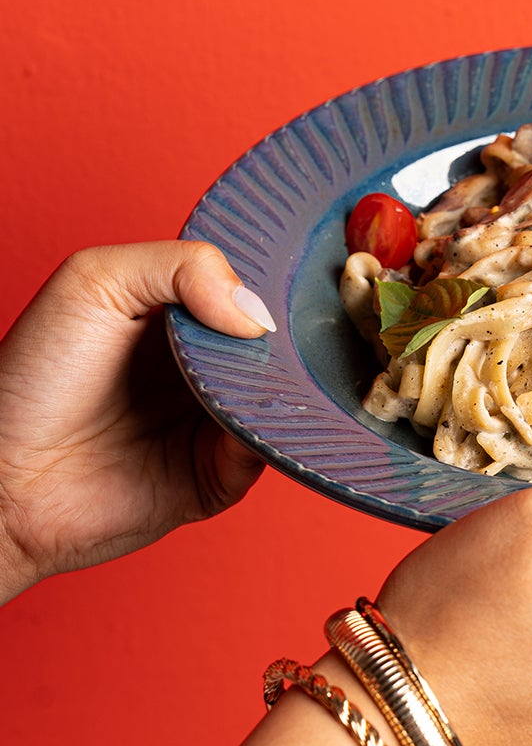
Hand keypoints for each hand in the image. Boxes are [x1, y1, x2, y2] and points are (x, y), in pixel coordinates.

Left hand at [0, 242, 273, 595]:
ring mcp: (211, 422)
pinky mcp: (217, 476)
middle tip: (288, 333)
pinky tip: (258, 417)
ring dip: (285, 388)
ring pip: (278, 398)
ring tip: (272, 376)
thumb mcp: (94, 281)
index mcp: (175, 317)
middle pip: (270, 346)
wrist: (5, 480)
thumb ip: (181, 266)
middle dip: (284, 339)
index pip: (243, 291)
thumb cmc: (31, 379)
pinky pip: (265, 452)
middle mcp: (199, 367)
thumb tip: (256, 314)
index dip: (265, 286)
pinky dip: (272, 435)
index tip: (289, 281)